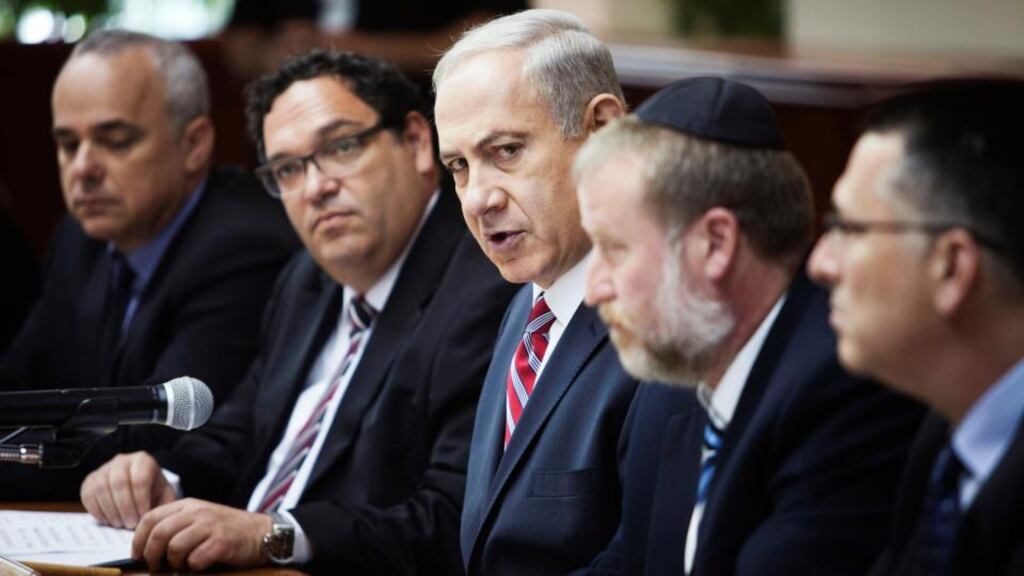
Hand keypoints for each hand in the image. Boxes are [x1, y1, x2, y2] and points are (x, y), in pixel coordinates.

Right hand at [80, 451, 174, 528]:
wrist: (139, 486)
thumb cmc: (153, 492)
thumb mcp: (164, 496)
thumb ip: (160, 507)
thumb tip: (150, 522)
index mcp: (143, 460)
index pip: (140, 480)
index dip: (140, 502)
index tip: (141, 519)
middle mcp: (122, 460)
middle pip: (119, 483)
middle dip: (124, 507)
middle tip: (129, 525)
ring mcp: (103, 469)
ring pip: (101, 488)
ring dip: (110, 510)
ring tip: (119, 524)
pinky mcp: (89, 480)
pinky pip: (88, 495)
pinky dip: (97, 511)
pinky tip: (107, 521)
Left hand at [132, 499, 271, 571]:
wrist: (261, 532)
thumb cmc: (226, 530)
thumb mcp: (199, 519)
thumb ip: (175, 525)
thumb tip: (145, 547)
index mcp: (188, 505)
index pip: (150, 518)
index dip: (138, 540)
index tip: (137, 556)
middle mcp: (198, 512)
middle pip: (159, 534)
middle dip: (152, 556)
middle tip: (156, 567)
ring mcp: (211, 526)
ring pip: (175, 547)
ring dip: (173, 564)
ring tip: (181, 567)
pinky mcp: (222, 542)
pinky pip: (195, 560)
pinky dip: (192, 568)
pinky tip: (198, 566)